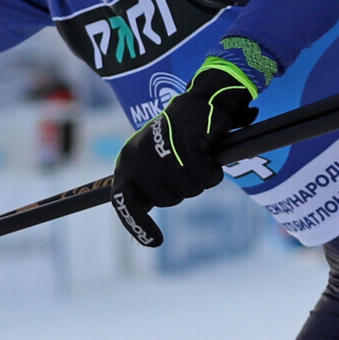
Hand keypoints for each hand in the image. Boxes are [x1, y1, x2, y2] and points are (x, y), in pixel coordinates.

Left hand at [110, 65, 257, 245]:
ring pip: (188, 190)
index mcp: (128, 161)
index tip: (155, 243)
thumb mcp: (156, 158)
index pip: (123, 202)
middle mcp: (139, 157)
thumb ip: (148, 185)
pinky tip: (211, 151)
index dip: (138, 225)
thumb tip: (142, 229)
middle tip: (189, 164)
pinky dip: (214, 170)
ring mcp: (161, 152)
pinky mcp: (186, 146)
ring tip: (199, 154)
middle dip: (183, 188)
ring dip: (200, 178)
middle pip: (167, 199)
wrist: (205, 97)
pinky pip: (206, 178)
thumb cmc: (182, 131)